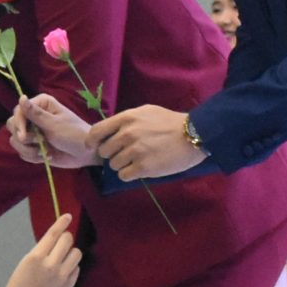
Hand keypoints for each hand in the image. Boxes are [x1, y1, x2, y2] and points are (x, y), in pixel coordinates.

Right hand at [0, 215, 80, 286]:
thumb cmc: (18, 286)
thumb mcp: (25, 263)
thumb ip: (42, 251)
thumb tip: (58, 240)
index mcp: (35, 257)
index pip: (53, 234)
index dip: (62, 222)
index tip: (68, 216)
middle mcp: (50, 266)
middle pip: (67, 240)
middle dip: (65, 238)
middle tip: (61, 242)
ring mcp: (60, 277)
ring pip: (76, 253)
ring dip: (70, 251)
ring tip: (62, 258)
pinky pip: (76, 269)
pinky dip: (71, 267)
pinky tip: (61, 272)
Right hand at [16, 95, 103, 167]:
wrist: (86, 153)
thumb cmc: (74, 134)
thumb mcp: (55, 124)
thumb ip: (36, 114)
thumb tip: (21, 98)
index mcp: (41, 105)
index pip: (18, 111)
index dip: (18, 124)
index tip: (23, 136)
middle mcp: (34, 116)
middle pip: (12, 125)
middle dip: (24, 138)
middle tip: (38, 142)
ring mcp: (33, 132)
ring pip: (15, 141)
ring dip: (29, 150)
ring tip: (44, 152)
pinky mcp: (33, 146)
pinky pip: (22, 152)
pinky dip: (33, 157)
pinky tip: (46, 156)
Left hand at [90, 105, 209, 182]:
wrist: (194, 135)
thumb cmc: (170, 122)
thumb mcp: (146, 112)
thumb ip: (126, 120)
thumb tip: (109, 130)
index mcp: (127, 118)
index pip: (96, 131)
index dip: (92, 141)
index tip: (93, 147)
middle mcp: (128, 134)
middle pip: (104, 151)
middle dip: (112, 154)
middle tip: (126, 153)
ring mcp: (135, 151)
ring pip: (113, 165)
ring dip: (122, 165)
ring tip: (137, 160)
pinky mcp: (143, 167)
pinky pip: (123, 175)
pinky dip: (130, 174)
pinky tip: (140, 168)